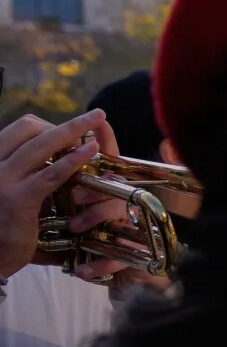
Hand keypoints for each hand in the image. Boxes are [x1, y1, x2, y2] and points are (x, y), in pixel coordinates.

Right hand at [0, 110, 133, 281]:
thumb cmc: (4, 230)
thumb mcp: (12, 193)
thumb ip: (30, 176)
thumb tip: (60, 159)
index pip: (19, 130)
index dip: (48, 125)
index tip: (73, 129)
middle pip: (28, 128)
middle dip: (65, 121)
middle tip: (93, 116)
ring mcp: (2, 180)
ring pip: (42, 144)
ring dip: (74, 129)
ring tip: (98, 120)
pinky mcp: (18, 199)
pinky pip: (51, 173)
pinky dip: (73, 159)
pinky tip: (91, 150)